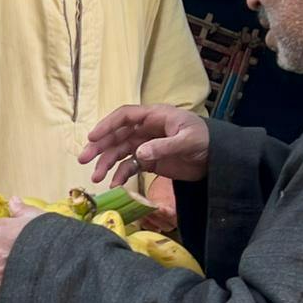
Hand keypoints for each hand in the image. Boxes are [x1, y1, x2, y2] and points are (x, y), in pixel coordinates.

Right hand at [78, 105, 208, 185]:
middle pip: (117, 135)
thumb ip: (163, 147)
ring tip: (96, 177)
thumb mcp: (187, 141)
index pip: (125, 117)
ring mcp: (146, 146)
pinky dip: (121, 175)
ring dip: (106, 164)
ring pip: (120, 152)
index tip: (92, 138)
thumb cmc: (206, 141)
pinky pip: (130, 167)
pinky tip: (115, 186)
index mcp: (154, 116)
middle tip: (83, 160)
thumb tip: (138, 154)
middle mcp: (146, 129)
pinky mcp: (150, 161)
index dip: (107, 125)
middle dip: (99, 147)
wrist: (219, 158)